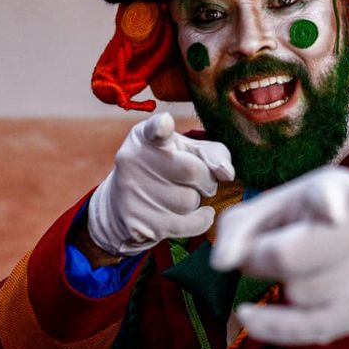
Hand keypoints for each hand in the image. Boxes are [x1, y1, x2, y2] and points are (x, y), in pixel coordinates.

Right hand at [87, 113, 233, 256]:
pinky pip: (188, 224)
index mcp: (145, 136)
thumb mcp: (183, 152)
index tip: (165, 124)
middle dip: (205, 179)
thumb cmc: (163, 172)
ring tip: (180, 196)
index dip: (161, 126)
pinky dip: (201, 220)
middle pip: (192, 170)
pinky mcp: (138, 222)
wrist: (121, 209)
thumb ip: (211, 153)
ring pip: (190, 200)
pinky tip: (197, 214)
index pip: (154, 129)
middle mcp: (133, 160)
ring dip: (195, 201)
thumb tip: (227, 172)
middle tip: (199, 182)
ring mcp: (133, 192)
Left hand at [210, 166, 348, 344]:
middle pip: (291, 257)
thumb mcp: (277, 206)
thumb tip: (222, 263)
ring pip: (301, 294)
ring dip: (281, 285)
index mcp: (342, 190)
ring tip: (291, 270)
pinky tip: (251, 318)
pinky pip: (313, 328)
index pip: (334, 195)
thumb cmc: (312, 220)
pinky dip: (275, 326)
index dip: (329, 204)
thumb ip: (240, 226)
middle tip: (260, 252)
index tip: (330, 212)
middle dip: (260, 259)